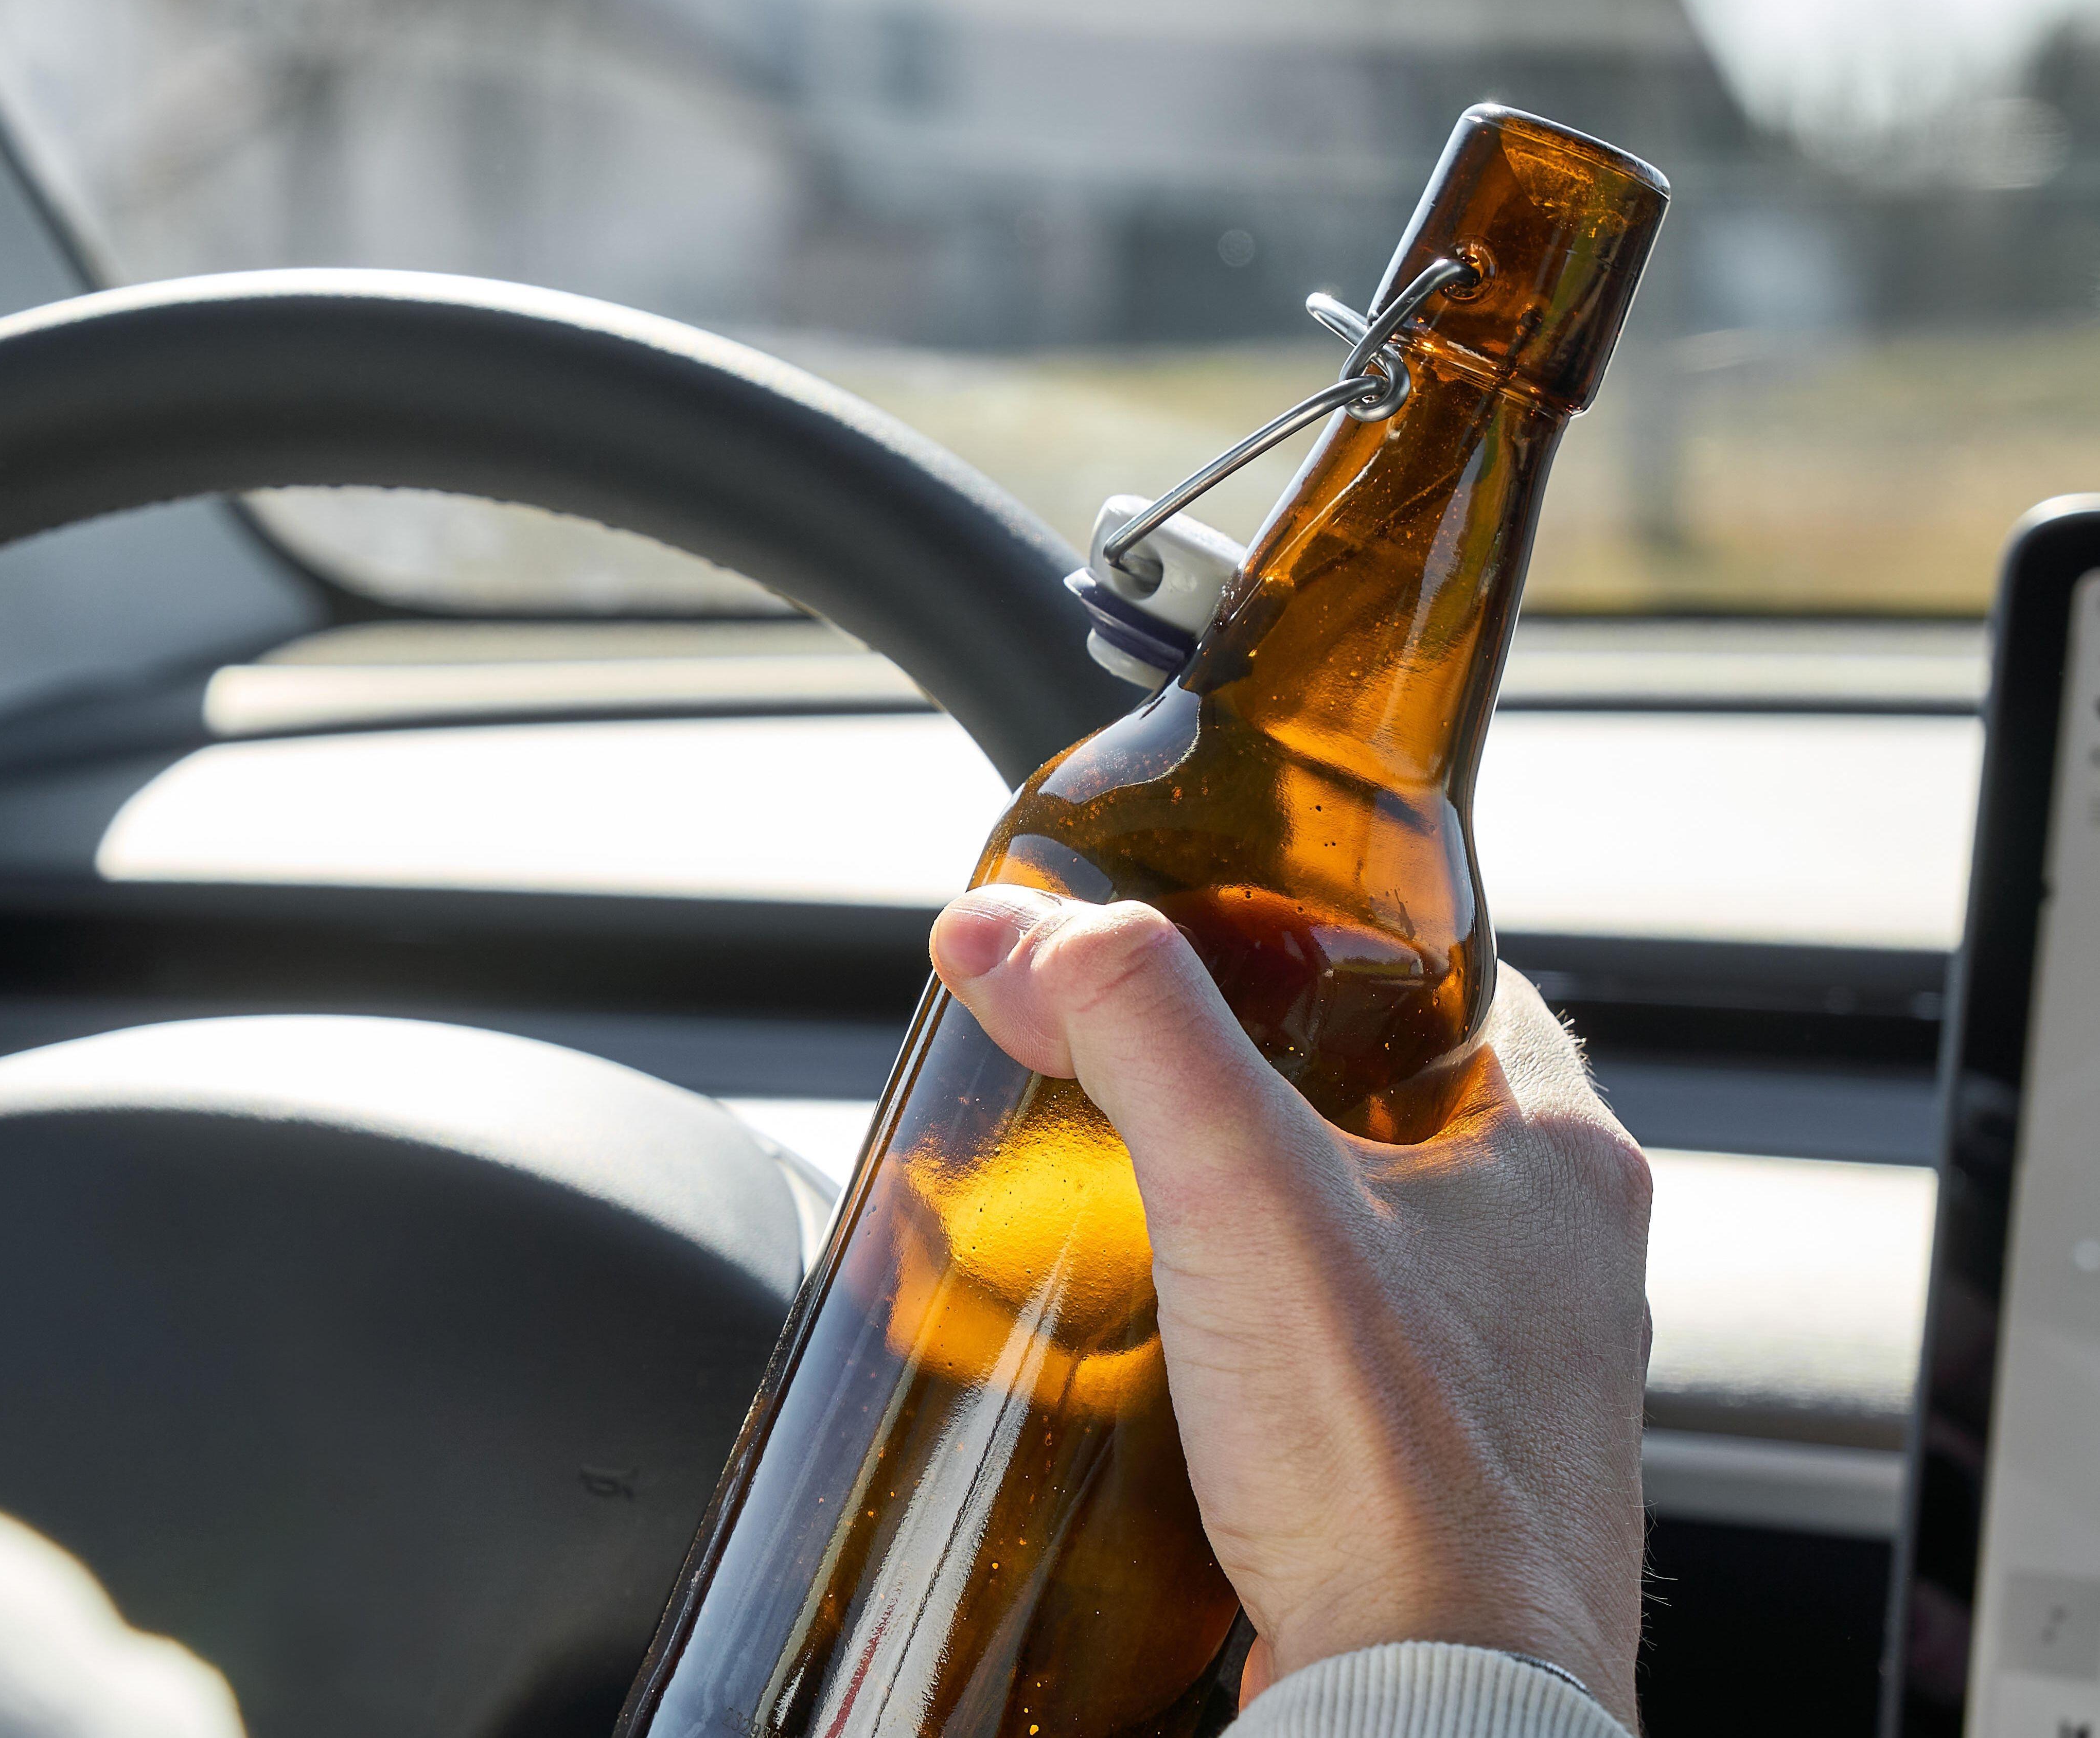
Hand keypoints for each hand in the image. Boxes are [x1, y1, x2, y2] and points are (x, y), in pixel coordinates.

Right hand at [928, 886, 1649, 1723]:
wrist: (1433, 1705)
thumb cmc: (1397, 1471)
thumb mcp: (1244, 1189)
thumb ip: (1135, 1030)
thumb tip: (1018, 926)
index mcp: (1563, 1157)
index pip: (1447, 979)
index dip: (1326, 942)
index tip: (1216, 941)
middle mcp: (1568, 1264)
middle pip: (1395, 1110)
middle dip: (1265, 1092)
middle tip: (1145, 1085)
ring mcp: (1522, 1382)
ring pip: (1376, 1243)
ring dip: (1266, 1224)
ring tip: (1144, 1217)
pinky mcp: (1457, 1479)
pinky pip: (1357, 1364)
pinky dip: (1272, 1344)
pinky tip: (1186, 1359)